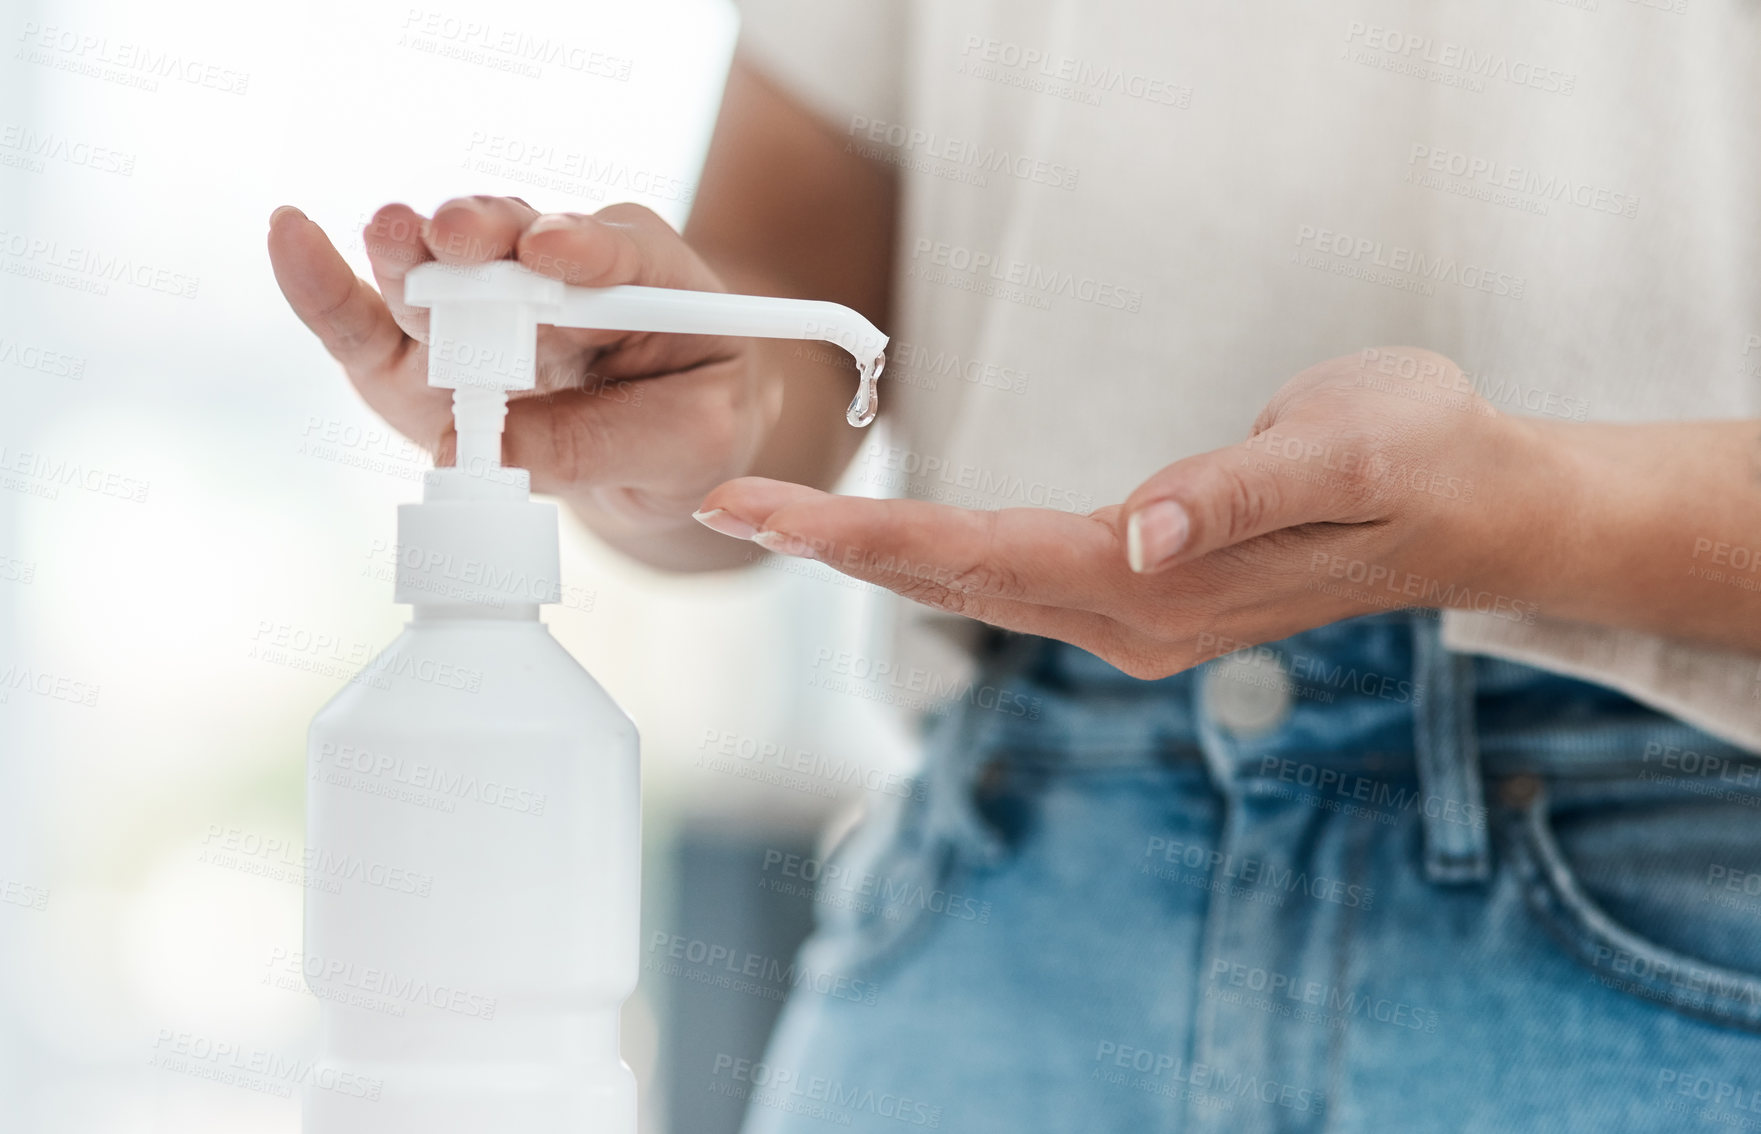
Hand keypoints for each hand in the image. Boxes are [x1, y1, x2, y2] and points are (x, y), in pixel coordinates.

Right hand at [267, 197, 775, 529]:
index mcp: (641, 272)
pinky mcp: (415, 353)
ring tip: (393, 235)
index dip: (583, 248)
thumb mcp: (683, 443)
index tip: (553, 251)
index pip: (616, 251)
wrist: (659, 451)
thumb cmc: (689, 423)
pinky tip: (291, 238)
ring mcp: (475, 307)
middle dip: (484, 235)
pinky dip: (324, 284)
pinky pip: (367, 320)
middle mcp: (548, 269)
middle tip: (459, 235)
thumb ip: (593, 442)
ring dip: (412, 251)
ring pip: (438, 270)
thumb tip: (469, 448)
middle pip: (510, 242)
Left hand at [694, 348, 1568, 677]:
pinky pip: (1010, 581)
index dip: (866, 533)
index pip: (981, 556)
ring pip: (973, 588)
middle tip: (728, 504)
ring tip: (778, 519)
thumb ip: (1239, 491)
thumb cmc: (1420, 457)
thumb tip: (1142, 534)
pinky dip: (932, 556)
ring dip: (871, 555)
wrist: (1480, 505)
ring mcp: (1137, 618)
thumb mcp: (1351, 446)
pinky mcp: (1144, 596)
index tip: (768, 509)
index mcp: (1164, 579)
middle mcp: (1134, 618)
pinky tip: (887, 540)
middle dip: (835, 547)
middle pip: (953, 582)